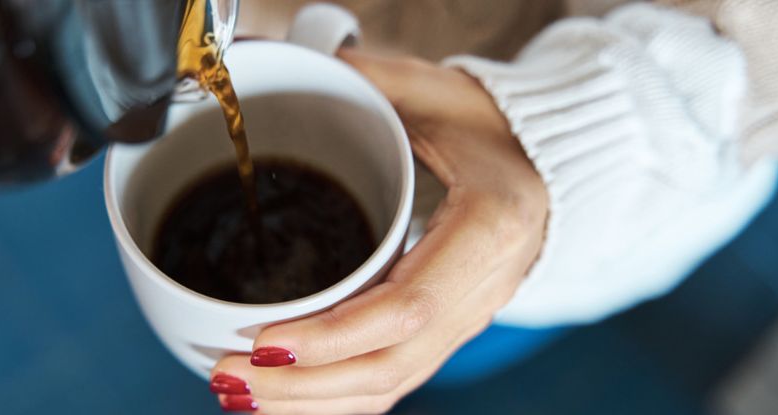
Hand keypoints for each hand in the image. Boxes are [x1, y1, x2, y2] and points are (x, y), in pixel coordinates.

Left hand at [209, 49, 548, 413]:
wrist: (549, 165)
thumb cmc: (495, 128)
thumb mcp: (438, 93)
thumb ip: (371, 80)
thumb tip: (289, 57)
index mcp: (487, 230)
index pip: (407, 308)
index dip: (332, 335)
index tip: (262, 338)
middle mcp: (482, 291)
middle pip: (390, 365)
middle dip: (302, 384)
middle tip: (227, 374)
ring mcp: (467, 320)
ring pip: (389, 386)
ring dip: (310, 403)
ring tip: (239, 393)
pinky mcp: (447, 331)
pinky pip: (392, 380)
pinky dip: (334, 401)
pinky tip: (284, 398)